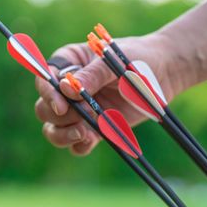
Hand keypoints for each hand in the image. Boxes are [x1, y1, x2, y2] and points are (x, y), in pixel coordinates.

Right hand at [34, 32, 186, 155]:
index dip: (48, 95)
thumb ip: (92, 75)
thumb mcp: (114, 63)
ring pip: (54, 130)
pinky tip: (90, 141)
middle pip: (44, 109)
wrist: (163, 73)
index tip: (62, 106)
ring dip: (63, 135)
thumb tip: (65, 88)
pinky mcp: (95, 128)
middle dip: (59, 117)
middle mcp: (68, 90)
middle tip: (86, 114)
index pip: (44, 81)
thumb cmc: (137, 59)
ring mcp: (80, 111)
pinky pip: (76, 145)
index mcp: (68, 64)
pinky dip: (79, 146)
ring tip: (84, 133)